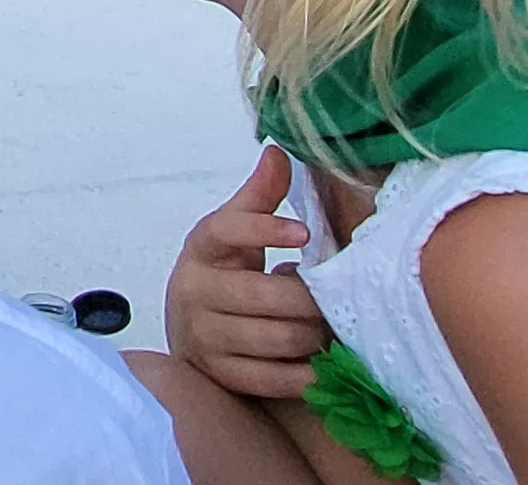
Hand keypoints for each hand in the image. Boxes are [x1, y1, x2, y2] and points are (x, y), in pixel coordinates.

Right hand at [166, 145, 334, 398]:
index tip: (305, 233)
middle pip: (266, 295)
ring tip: (329, 325)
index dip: (264, 229)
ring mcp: (205, 337)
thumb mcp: (236, 230)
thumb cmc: (226, 270)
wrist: (191, 327)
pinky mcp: (220, 375)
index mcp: (201, 247)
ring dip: (315, 334)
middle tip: (337, 297)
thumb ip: (260, 195)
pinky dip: (306, 371)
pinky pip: (275, 378)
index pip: (227, 230)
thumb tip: (279, 151)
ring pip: (278, 338)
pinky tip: (320, 359)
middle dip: (312, 299)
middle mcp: (195, 291)